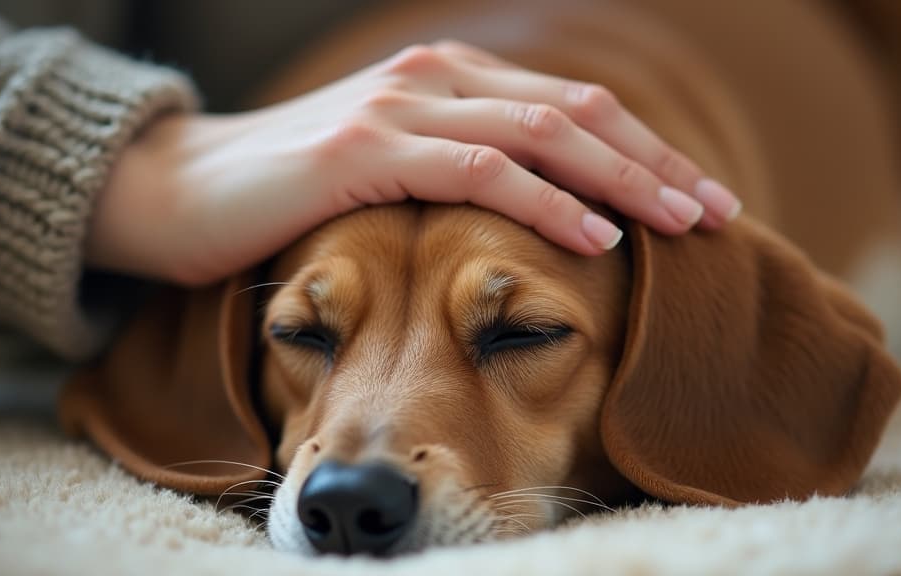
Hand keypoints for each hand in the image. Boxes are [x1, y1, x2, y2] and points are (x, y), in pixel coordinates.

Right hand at [88, 41, 740, 285]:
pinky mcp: (362, 149)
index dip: (645, 149)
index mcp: (449, 77)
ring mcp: (400, 106)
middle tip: (719, 211)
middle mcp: (434, 75)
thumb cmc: (291, 191)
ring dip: (622, 181)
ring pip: (541, 133)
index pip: (572, 106)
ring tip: (683, 226)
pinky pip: (477, 172)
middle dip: (657, 163)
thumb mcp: (391, 169)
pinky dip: (545, 202)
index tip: (702, 195)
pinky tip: (597, 238)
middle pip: (577, 111)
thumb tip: (536, 209)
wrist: (181, 190)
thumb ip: (458, 168)